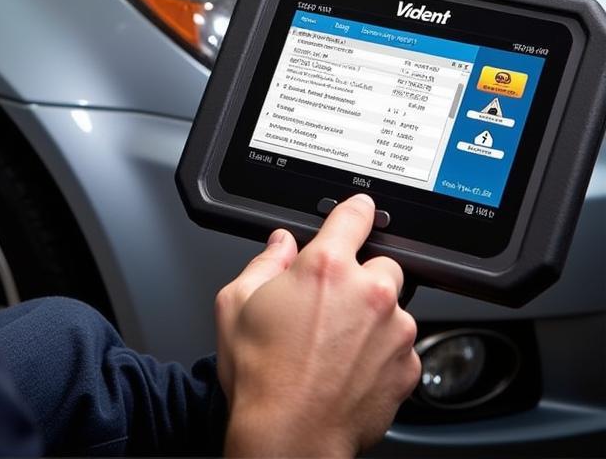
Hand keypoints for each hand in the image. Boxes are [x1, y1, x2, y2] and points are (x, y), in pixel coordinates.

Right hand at [215, 195, 420, 457]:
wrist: (288, 437)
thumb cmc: (260, 376)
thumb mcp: (236, 303)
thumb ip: (264, 261)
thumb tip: (281, 244)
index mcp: (326, 267)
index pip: (355, 215)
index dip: (357, 209)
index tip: (360, 210)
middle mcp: (368, 293)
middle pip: (381, 263)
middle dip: (361, 276)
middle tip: (332, 302)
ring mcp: (394, 332)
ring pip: (394, 307)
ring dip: (373, 316)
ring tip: (336, 343)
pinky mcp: (408, 367)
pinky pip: (402, 346)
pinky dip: (383, 351)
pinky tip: (351, 366)